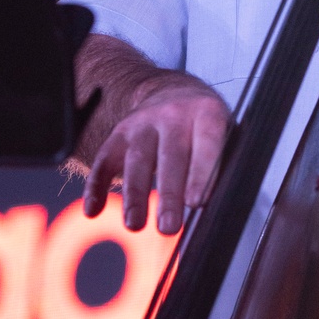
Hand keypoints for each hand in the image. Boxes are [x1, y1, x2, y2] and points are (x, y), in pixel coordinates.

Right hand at [82, 75, 229, 233]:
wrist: (172, 91)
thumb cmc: (203, 125)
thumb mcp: (224, 131)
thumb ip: (223, 162)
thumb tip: (218, 207)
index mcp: (206, 113)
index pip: (206, 143)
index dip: (201, 173)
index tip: (197, 203)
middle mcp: (173, 114)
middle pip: (170, 155)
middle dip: (168, 194)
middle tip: (168, 226)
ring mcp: (143, 123)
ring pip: (137, 160)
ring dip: (135, 195)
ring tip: (135, 225)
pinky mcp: (119, 134)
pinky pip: (105, 160)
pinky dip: (96, 186)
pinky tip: (93, 210)